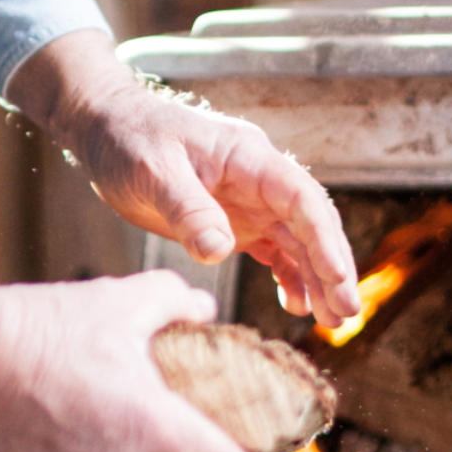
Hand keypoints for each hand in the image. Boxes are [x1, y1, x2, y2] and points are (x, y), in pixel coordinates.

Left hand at [7, 30, 361, 327]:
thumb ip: (188, 209)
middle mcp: (259, 180)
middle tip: (346, 315)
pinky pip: (272, 251)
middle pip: (310, 226)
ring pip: (297, 243)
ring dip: (316, 280)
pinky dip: (287, 277)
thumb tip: (219, 249)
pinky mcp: (232, 222)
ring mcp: (249, 203)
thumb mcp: (153, 170)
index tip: (338, 279)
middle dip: (332, 269)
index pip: (302, 200)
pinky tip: (296, 306)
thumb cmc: (129, 138)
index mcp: (249, 158)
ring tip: (331, 322)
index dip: (324, 240)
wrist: (106, 129)